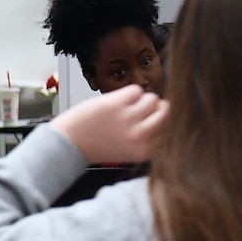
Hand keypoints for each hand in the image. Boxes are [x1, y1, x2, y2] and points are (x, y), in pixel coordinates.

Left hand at [50, 86, 165, 165]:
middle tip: (140, 112)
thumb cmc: (99, 145)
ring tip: (125, 109)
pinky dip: (128, 93)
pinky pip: (136, 90)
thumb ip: (151, 137)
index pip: (171, 128)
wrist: (69, 143)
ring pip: (152, 99)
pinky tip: (117, 103)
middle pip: (166, 111)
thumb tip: (172, 115)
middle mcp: (140, 136)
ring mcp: (128, 119)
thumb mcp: (132, 150)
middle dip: (155, 109)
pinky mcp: (116, 104)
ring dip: (140, 100)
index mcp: (146, 150)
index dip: (162, 120)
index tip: (151, 120)